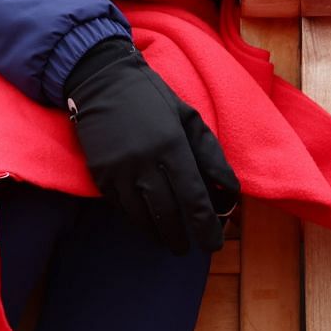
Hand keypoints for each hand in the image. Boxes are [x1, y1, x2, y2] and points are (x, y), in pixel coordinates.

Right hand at [64, 37, 240, 253]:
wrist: (102, 82)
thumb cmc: (153, 98)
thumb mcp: (189, 118)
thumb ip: (211, 154)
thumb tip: (230, 187)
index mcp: (173, 146)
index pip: (193, 198)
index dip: (205, 225)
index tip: (214, 243)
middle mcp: (146, 163)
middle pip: (168, 214)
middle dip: (182, 236)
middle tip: (192, 248)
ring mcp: (120, 171)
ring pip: (142, 217)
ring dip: (159, 234)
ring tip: (172, 243)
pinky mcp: (101, 175)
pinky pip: (122, 208)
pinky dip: (137, 220)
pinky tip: (148, 224)